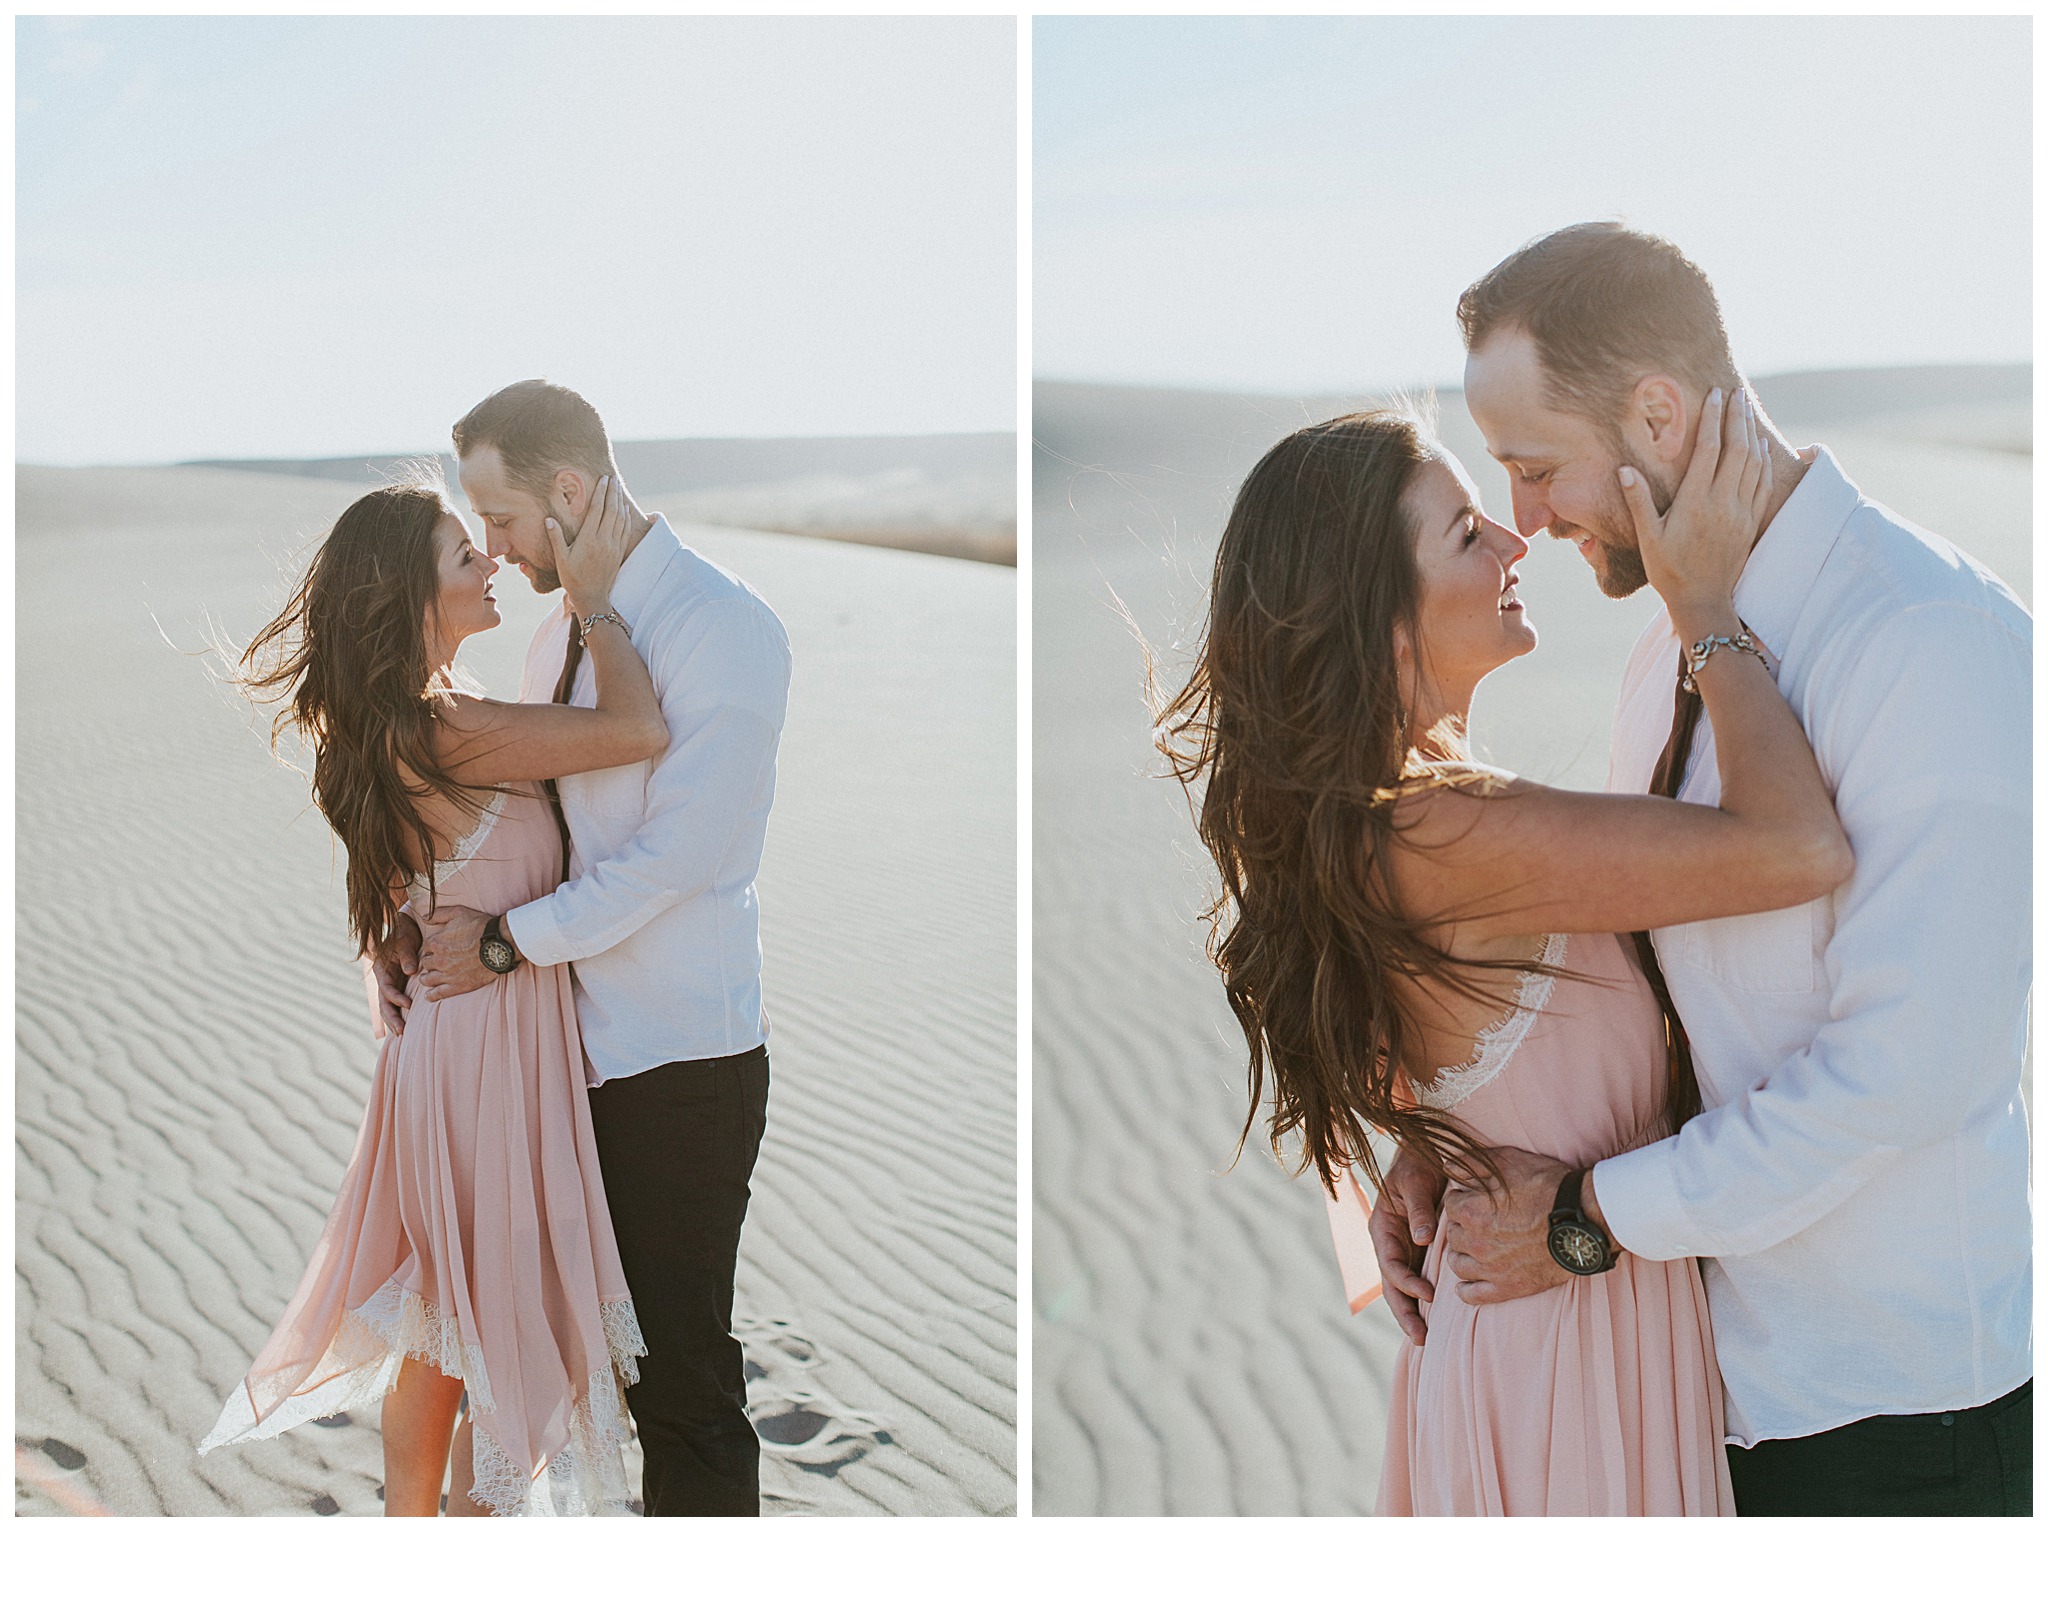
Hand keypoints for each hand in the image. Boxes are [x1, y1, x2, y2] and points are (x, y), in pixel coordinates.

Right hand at [371, 912, 421, 1036]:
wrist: (403, 928)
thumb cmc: (403, 933)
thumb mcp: (404, 941)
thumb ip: (407, 956)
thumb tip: (411, 971)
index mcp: (381, 968)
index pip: (386, 987)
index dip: (396, 997)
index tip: (408, 1004)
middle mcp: (383, 978)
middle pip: (384, 1002)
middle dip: (392, 1017)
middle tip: (402, 1031)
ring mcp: (390, 983)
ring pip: (388, 1005)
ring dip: (393, 1020)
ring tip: (402, 1034)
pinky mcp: (397, 984)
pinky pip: (396, 1002)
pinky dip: (398, 1013)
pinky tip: (405, 1026)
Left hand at [413, 903, 497, 1001]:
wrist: (499, 945)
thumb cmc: (480, 927)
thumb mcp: (458, 912)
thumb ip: (438, 914)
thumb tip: (424, 917)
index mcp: (436, 942)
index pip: (425, 947)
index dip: (430, 948)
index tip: (436, 949)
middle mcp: (438, 960)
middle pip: (425, 963)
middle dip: (428, 962)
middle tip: (435, 963)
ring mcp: (447, 974)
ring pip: (427, 979)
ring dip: (426, 978)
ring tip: (429, 978)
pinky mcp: (457, 986)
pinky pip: (438, 994)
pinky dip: (431, 995)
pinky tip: (429, 995)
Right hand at [551, 474, 633, 618]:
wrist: (592, 597)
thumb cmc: (573, 578)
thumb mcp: (561, 558)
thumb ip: (556, 538)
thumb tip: (549, 519)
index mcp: (588, 539)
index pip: (597, 510)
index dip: (600, 493)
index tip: (603, 480)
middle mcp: (604, 540)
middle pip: (611, 510)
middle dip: (612, 492)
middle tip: (613, 478)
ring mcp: (613, 546)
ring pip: (620, 519)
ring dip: (620, 501)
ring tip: (618, 488)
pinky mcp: (619, 552)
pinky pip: (625, 530)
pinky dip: (625, 517)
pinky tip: (624, 509)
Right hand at [1368, 1146, 1447, 1345]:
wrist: (1427, 1152)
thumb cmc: (1419, 1163)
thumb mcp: (1415, 1182)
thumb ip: (1418, 1210)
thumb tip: (1421, 1238)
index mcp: (1382, 1227)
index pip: (1390, 1264)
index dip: (1406, 1283)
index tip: (1429, 1295)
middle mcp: (1389, 1242)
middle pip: (1392, 1285)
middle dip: (1404, 1313)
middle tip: (1422, 1338)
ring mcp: (1403, 1248)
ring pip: (1402, 1288)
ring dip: (1412, 1312)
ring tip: (1425, 1338)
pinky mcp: (1418, 1250)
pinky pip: (1417, 1279)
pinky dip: (1422, 1299)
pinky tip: (1435, 1317)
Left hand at [1440, 1145, 1573, 1303]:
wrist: (1582, 1220)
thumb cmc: (1547, 1187)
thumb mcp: (1508, 1162)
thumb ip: (1471, 1164)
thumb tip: (1447, 1166)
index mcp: (1471, 1212)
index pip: (1450, 1204)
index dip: (1462, 1198)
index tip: (1473, 1198)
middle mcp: (1475, 1242)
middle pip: (1453, 1234)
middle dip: (1461, 1225)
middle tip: (1478, 1220)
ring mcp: (1490, 1268)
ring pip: (1457, 1264)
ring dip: (1460, 1254)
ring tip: (1472, 1247)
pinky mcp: (1507, 1288)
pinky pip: (1474, 1295)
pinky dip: (1466, 1289)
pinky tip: (1468, 1282)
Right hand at [1623, 385, 1771, 634]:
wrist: (1703, 601)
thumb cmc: (1669, 570)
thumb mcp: (1648, 537)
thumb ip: (1638, 501)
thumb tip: (1625, 469)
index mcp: (1695, 502)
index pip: (1708, 450)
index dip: (1713, 419)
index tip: (1716, 396)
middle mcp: (1723, 502)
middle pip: (1736, 449)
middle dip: (1737, 417)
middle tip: (1737, 394)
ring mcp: (1741, 511)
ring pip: (1753, 462)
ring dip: (1751, 433)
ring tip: (1747, 411)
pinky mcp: (1751, 522)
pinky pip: (1762, 482)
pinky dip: (1762, 460)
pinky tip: (1759, 446)